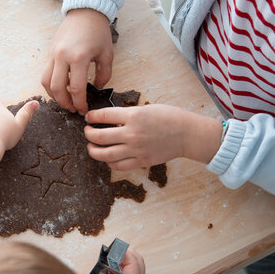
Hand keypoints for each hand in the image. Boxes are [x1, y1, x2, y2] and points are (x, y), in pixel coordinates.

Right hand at [41, 8, 112, 114]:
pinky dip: (50, 85)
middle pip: (57, 89)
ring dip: (54, 96)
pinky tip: (60, 88)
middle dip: (65, 103)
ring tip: (65, 101)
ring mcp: (53, 55)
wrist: (85, 12)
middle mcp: (62, 57)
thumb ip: (104, 74)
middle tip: (73, 109)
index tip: (83, 110)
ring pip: (46, 83)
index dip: (80, 103)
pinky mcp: (49, 53)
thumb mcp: (107, 54)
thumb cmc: (98, 32)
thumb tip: (96, 88)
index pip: (76, 89)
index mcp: (79, 58)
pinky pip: (45, 74)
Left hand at [84, 104, 221, 169]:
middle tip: (87, 132)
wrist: (187, 134)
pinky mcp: (141, 161)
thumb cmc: (170, 117)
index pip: (104, 116)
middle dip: (88, 134)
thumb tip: (109, 119)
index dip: (92, 116)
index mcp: (134, 116)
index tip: (88, 117)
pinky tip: (108, 158)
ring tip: (91, 147)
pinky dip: (109, 162)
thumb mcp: (146, 108)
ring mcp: (136, 149)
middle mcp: (132, 133)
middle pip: (99, 137)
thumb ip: (128, 114)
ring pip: (105, 154)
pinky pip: (118, 166)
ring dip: (94, 151)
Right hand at [98, 248, 144, 273]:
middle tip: (112, 250)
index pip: (134, 263)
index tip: (112, 250)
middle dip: (126, 251)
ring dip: (125, 256)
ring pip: (136, 264)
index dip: (125, 253)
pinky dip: (123, 262)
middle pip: (138, 261)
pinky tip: (113, 265)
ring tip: (112, 256)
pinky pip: (131, 269)